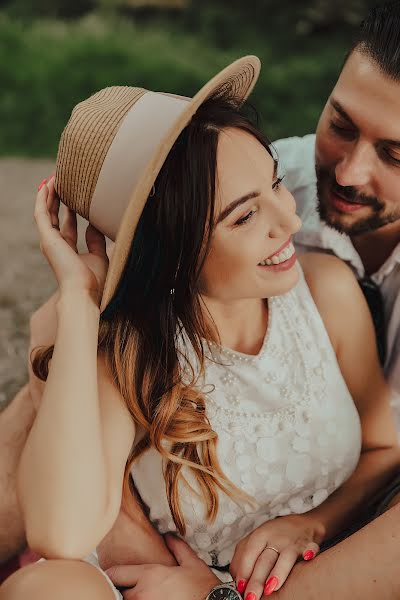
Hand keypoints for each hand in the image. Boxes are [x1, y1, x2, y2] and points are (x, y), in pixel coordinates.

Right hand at [34, 176, 107, 305]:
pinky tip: (48, 184)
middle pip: (53, 215)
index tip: (76, 195)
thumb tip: (94, 224)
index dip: (69, 209)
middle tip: (64, 181)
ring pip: (45, 211)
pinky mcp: (47, 238)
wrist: (84, 292)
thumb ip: (96, 240)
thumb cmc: (94, 281)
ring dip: (49, 193)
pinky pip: (41, 212)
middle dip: (58, 197)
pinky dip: (44, 198)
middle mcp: (55, 244)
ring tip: (55, 176)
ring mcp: (49, 241)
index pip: (66, 225)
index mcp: (67, 250)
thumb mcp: (99, 256)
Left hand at [105, 533, 218, 599]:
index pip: (115, 574)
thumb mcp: (192, 564)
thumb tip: (169, 536)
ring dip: (128, 598)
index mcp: (149, 575)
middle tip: (128, 585)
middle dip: (122, 589)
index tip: (114, 575)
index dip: (113, 574)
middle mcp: (142, 594)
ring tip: (137, 594)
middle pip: (118, 592)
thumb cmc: (204, 589)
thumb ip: (177, 548)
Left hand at [230, 514, 322, 597]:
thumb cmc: (274, 537)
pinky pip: (310, 549)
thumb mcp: (255, 542)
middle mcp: (275, 538)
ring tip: (271, 588)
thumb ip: (243, 558)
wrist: (302, 524)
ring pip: (285, 557)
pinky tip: (307, 557)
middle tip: (251, 596)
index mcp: (260, 536)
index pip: (249, 553)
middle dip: (257, 580)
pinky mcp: (308, 545)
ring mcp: (292, 542)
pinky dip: (309, 552)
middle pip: (265, 560)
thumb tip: (238, 582)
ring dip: (278, 573)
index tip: (240, 587)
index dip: (244, 570)